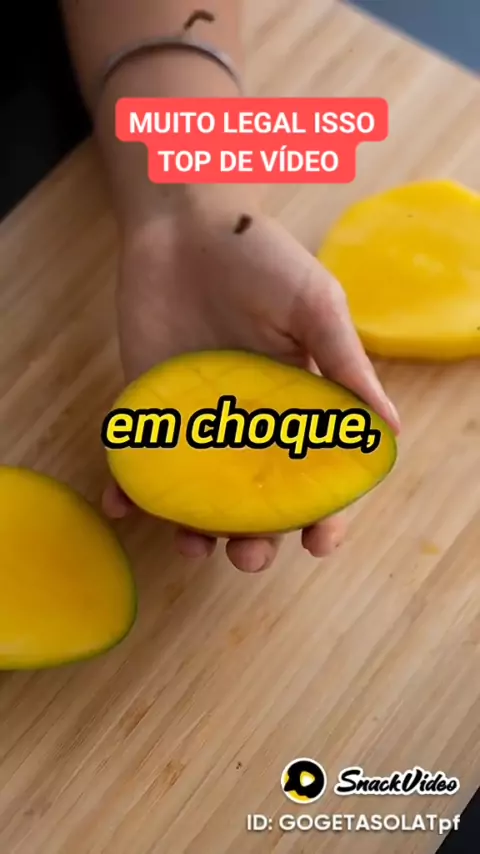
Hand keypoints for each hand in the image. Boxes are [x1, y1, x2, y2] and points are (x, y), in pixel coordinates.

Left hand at [102, 191, 399, 571]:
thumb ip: (344, 365)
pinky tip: (123, 508)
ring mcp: (195, 419)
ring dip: (194, 530)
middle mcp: (246, 421)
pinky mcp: (148, 407)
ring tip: (191, 547)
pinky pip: (138, 458)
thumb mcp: (313, 305)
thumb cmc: (258, 256)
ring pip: (198, 494)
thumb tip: (388, 432)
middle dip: (255, 539)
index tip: (319, 543)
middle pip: (254, 499)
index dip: (322, 513)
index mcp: (295, 405)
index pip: (313, 474)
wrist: (183, 223)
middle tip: (249, 555)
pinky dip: (129, 490)